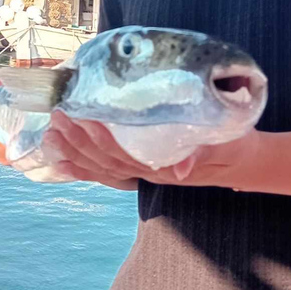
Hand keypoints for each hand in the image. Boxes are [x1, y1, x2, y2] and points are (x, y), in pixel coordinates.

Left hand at [45, 111, 259, 189]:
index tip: (81, 115)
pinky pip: (106, 171)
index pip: (123, 154)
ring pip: (101, 168)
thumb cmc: (233, 147)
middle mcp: (148, 173)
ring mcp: (143, 173)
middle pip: (105, 161)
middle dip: (78, 141)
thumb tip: (180, 170)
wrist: (240, 162)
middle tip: (58, 116)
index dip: (99, 138)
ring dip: (74, 152)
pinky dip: (82, 166)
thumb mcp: (224, 145)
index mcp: (163, 166)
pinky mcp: (142, 168)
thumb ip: (201, 154)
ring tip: (50, 132)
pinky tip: (61, 159)